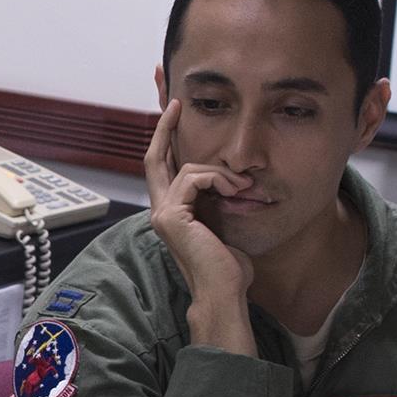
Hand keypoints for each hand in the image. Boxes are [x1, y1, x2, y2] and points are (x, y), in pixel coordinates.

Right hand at [145, 100, 255, 355]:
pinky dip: (219, 181)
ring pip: (187, 168)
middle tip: (175, 105)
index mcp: (171, 212)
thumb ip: (218, 200)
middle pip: (153, 158)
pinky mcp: (171, 215)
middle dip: (164, 128)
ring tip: (242, 188)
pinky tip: (235, 193)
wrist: (224, 292)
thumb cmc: (229, 267)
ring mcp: (162, 213)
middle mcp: (159, 210)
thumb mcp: (224, 222)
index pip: (161, 168)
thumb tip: (231, 179)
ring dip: (220, 173)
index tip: (173, 115)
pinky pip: (194, 178)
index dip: (164, 140)